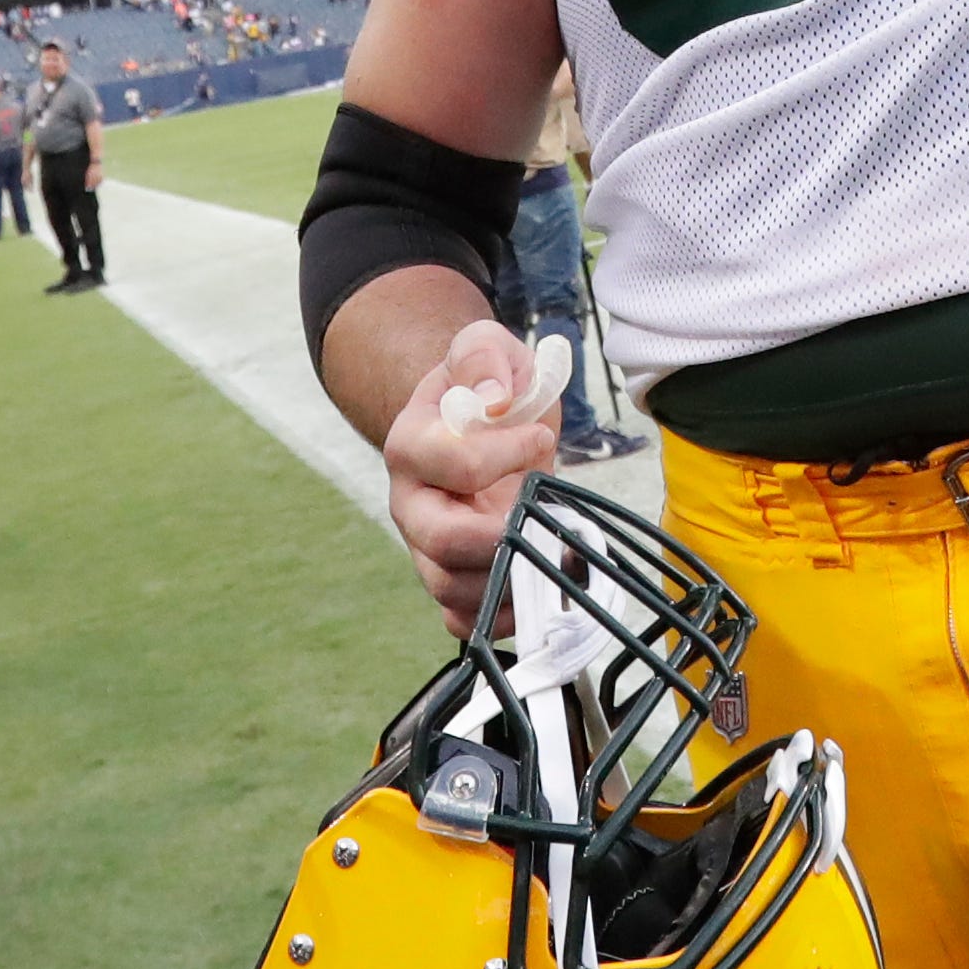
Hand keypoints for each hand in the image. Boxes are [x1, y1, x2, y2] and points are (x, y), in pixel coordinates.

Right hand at [382, 320, 558, 627]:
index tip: (541, 437)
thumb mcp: (484, 348)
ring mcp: (426, 548)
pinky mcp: (451, 580)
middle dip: (504, 536)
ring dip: (511, 579)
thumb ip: (484, 355)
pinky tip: (539, 588)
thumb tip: (493, 393)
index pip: (451, 462)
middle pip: (441, 540)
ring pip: (453, 588)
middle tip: (548, 518)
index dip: (506, 453)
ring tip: (557, 553)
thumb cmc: (484, 388)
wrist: (480, 423)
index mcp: (412, 444)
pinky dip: (502, 617)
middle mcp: (411, 503)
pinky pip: (464, 620)